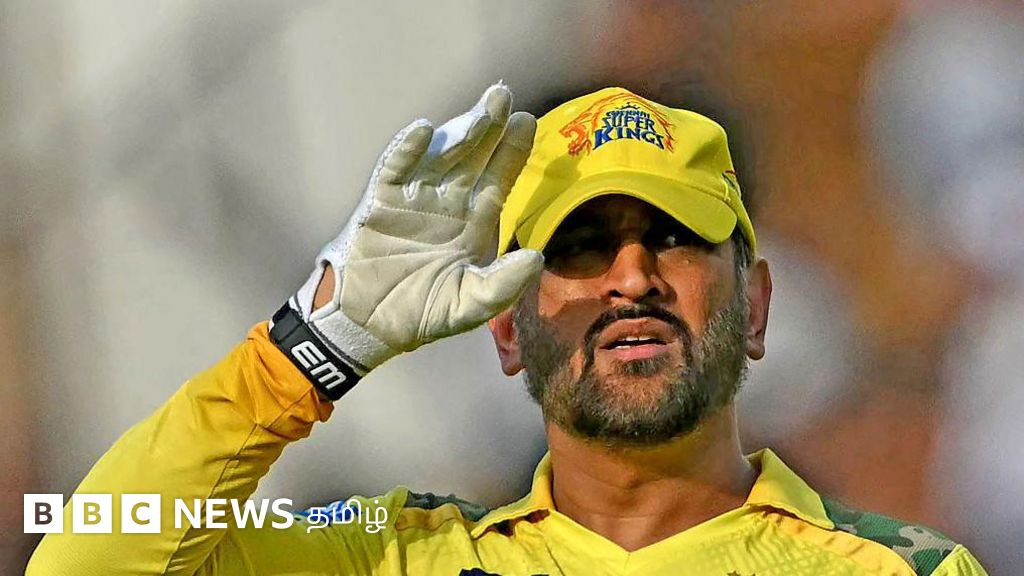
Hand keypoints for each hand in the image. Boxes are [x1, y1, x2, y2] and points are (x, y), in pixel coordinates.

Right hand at [270, 84, 543, 398]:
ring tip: (479, 112)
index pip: (498, 180)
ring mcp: (414, 199)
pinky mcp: (381, 203)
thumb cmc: (422, 314)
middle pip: (472, 157)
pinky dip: (406, 150)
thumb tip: (537, 257)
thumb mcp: (470, 306)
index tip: (527, 123)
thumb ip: (503, 285)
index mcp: (474, 223)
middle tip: (502, 96)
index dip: (511, 152)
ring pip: (439, 156)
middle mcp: (447, 203)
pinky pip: (395, 170)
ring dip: (457, 132)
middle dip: (487, 127)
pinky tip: (422, 130)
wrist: (368, 325)